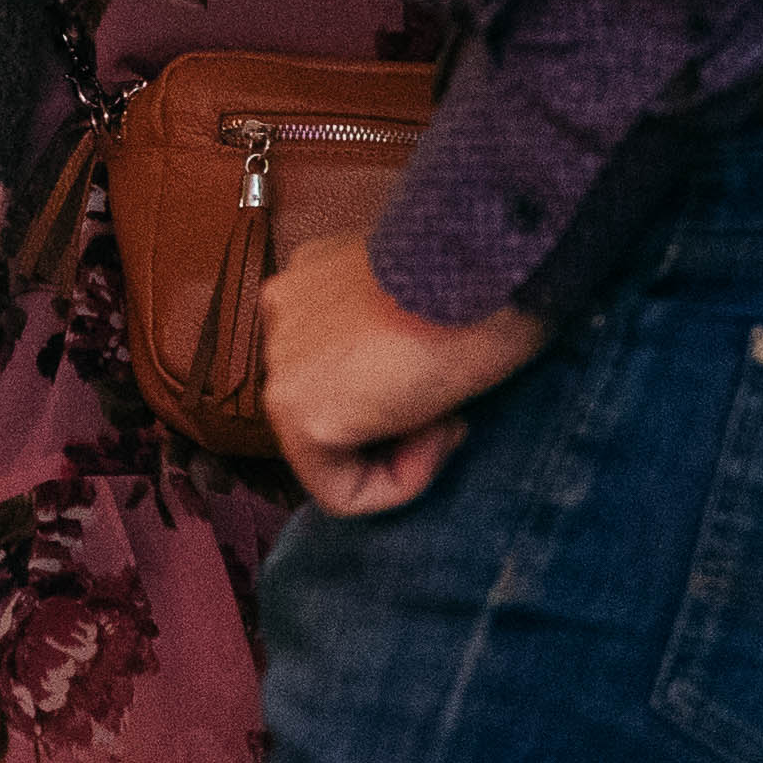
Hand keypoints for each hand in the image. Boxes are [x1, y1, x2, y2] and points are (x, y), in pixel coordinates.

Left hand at [260, 235, 546, 516]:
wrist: (482, 272)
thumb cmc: (478, 282)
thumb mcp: (423, 300)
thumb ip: (391, 336)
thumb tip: (405, 388)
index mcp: (311, 279)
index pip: (340, 364)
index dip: (403, 388)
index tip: (443, 371)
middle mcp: (282, 312)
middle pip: (335, 406)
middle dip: (397, 422)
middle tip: (449, 403)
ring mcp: (280, 362)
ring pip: (333, 454)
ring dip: (402, 450)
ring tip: (446, 415)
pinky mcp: (297, 412)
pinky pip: (338, 490)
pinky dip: (396, 486)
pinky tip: (435, 436)